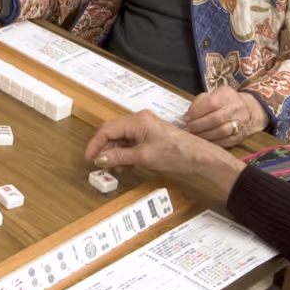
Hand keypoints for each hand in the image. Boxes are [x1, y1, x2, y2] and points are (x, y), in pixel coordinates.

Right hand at [85, 111, 242, 203]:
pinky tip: (128, 165)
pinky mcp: (152, 134)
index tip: (89, 160)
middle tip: (102, 167)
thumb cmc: (174, 154)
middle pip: (113, 133)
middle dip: (106, 150)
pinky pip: (132, 142)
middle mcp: (140, 119)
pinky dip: (126, 153)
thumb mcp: (143, 157)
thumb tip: (100, 159)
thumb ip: (119, 157)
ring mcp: (146, 126)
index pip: (107, 130)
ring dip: (116, 153)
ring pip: (122, 138)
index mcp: (136, 120)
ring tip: (117, 169)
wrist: (200, 157)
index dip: (95, 145)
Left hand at [185, 86, 268, 148]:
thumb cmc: (223, 102)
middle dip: (199, 125)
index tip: (186, 119)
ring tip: (195, 136)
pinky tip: (205, 142)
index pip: (211, 103)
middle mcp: (236, 107)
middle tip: (189, 129)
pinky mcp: (241, 135)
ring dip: (205, 136)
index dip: (197, 112)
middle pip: (216, 119)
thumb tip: (187, 117)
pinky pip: (227, 141)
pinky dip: (214, 143)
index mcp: (227, 95)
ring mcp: (241, 122)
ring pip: (222, 131)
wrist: (248, 109)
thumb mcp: (212, 96)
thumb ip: (199, 103)